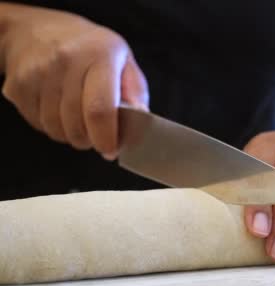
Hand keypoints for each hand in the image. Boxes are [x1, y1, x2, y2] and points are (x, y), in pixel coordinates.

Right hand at [0, 6, 147, 158]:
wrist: (36, 29)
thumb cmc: (89, 48)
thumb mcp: (123, 59)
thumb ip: (135, 91)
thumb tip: (140, 120)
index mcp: (99, 55)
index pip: (99, 109)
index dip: (106, 138)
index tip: (111, 151)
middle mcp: (65, 62)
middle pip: (76, 125)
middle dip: (91, 141)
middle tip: (98, 136)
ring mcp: (37, 73)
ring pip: (56, 129)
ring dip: (72, 135)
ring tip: (79, 121)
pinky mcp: (17, 86)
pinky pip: (38, 124)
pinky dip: (52, 127)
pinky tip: (59, 111)